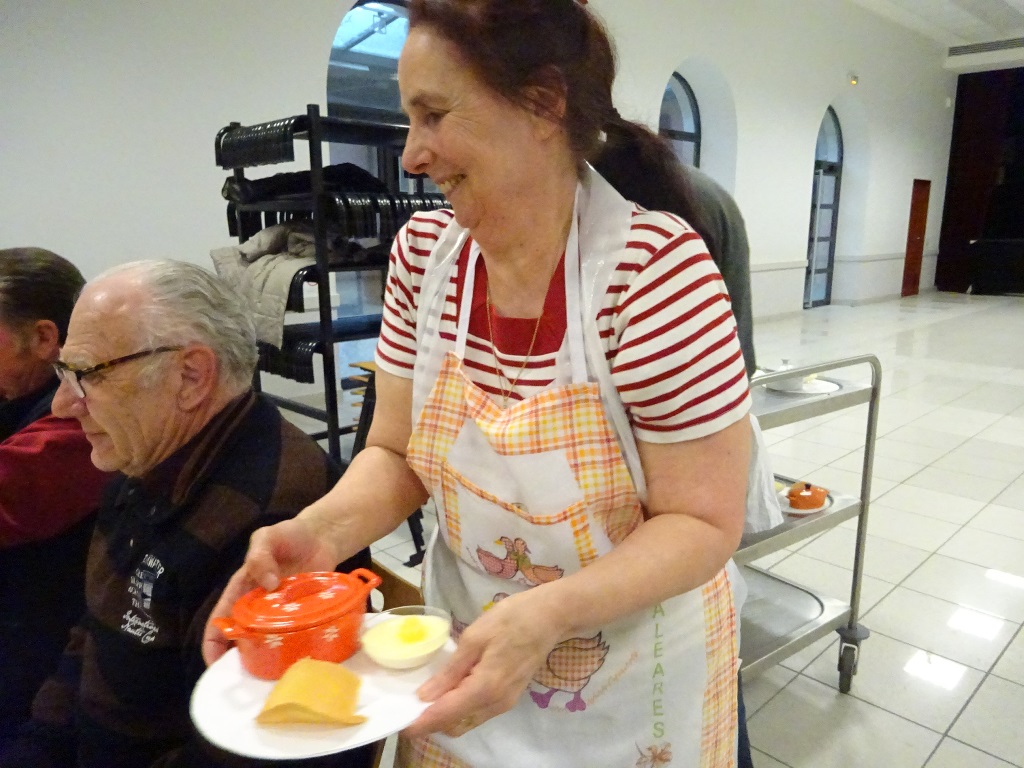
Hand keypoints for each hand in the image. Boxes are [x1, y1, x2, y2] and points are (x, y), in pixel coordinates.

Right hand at [201, 517, 340, 665]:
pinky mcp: (303, 613)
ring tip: (271, 673)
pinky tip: (298, 659)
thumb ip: (261, 555)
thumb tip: (267, 584)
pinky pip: (295, 634)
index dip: (212, 642)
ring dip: (268, 655)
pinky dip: (294, 646)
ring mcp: (282, 612)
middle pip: (242, 637)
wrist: (323, 536)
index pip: (220, 619)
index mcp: (242, 589)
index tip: (213, 666)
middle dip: (240, 658)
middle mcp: (258, 606)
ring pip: (269, 640)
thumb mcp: (267, 537)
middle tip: (245, 678)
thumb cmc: (289, 535)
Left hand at [402, 591, 565, 737]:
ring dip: (446, 715)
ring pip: (467, 721)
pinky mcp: (510, 696)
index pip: (445, 716)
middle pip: (455, 725)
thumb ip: (450, 671)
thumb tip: (426, 696)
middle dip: (431, 722)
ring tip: (427, 696)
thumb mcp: (475, 637)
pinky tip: (451, 689)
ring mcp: (505, 703)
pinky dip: (461, 707)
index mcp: (485, 689)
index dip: (420, 723)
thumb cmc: (512, 619)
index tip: (400, 724)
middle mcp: (495, 704)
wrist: (551, 616)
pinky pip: (478, 711)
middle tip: (410, 704)